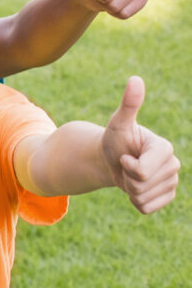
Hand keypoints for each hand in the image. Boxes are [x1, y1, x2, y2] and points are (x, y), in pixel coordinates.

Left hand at [101, 76, 177, 213]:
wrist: (113, 158)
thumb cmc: (115, 139)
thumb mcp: (118, 123)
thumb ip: (128, 104)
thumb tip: (135, 79)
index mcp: (165, 148)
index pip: (141, 171)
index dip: (127, 166)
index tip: (125, 155)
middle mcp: (173, 165)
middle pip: (141, 186)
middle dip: (126, 178)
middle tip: (126, 165)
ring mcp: (172, 182)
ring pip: (143, 198)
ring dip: (129, 190)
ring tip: (130, 175)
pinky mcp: (166, 197)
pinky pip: (146, 208)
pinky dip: (135, 202)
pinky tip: (135, 188)